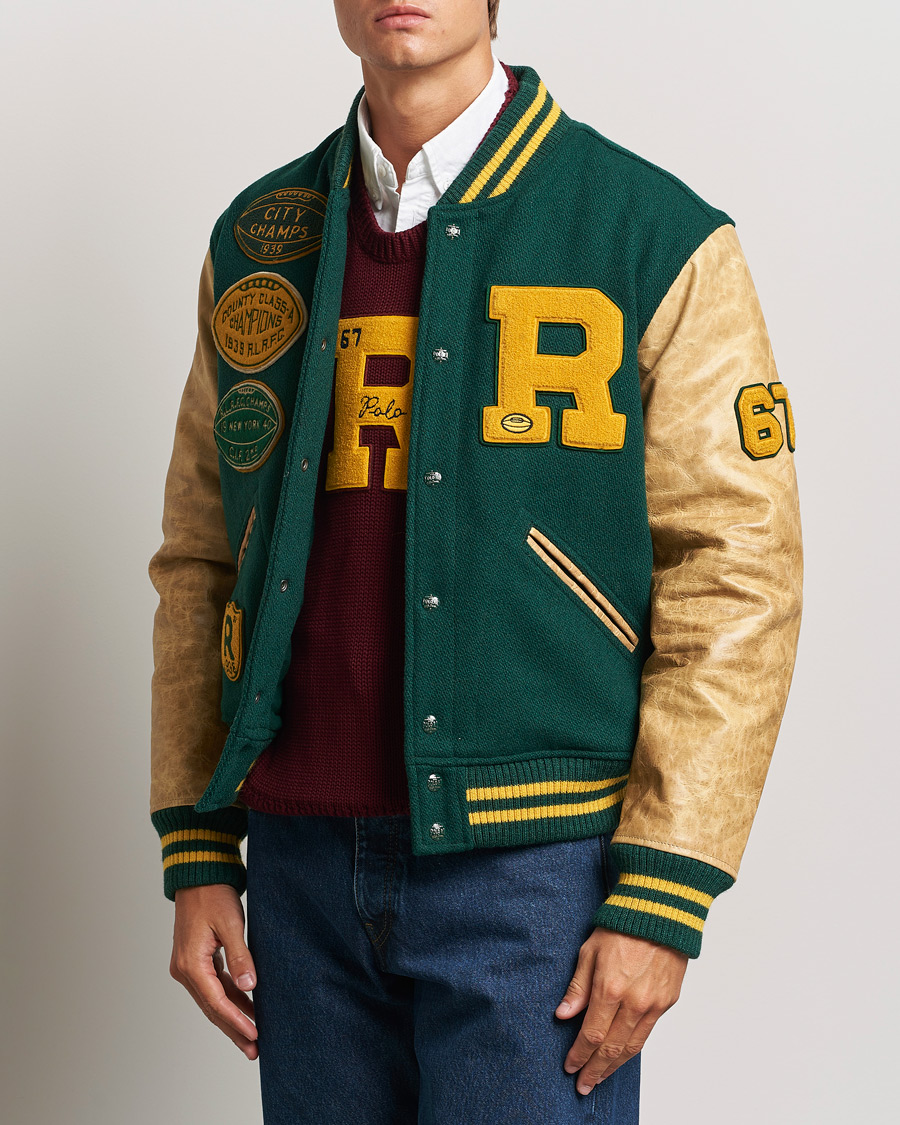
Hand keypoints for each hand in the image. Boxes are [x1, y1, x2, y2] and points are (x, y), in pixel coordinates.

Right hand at [169, 884, 258, 1059]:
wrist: (198, 877)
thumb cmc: (213, 896)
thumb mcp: (230, 924)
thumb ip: (240, 956)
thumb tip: (249, 988)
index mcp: (191, 964)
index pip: (216, 1002)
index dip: (236, 1021)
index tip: (255, 1035)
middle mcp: (184, 970)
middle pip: (212, 1008)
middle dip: (234, 1029)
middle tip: (254, 1050)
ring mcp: (188, 967)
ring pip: (212, 1001)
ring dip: (232, 1018)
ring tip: (252, 1038)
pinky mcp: (195, 961)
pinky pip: (213, 987)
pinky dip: (229, 999)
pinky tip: (246, 1009)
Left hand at [555, 927, 686, 1093]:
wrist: (661, 912)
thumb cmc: (622, 926)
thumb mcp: (589, 951)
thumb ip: (577, 987)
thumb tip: (563, 1015)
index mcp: (610, 988)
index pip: (591, 1034)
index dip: (578, 1054)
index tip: (569, 1066)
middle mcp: (634, 1002)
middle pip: (611, 1048)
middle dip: (594, 1070)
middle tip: (583, 1085)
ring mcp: (653, 1005)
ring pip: (631, 1047)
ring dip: (613, 1067)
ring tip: (600, 1079)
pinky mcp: (667, 1002)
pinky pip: (647, 1034)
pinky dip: (632, 1049)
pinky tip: (622, 1056)